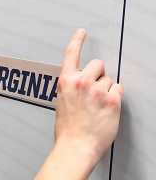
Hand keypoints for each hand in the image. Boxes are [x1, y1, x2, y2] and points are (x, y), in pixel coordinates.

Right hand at [53, 29, 121, 160]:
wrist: (77, 146)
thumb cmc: (68, 129)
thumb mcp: (60, 102)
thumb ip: (70, 88)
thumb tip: (79, 83)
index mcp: (66, 82)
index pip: (71, 55)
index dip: (76, 41)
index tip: (81, 33)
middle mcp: (81, 83)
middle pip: (98, 65)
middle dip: (99, 74)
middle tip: (95, 89)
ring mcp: (98, 91)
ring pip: (110, 80)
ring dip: (107, 90)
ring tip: (98, 105)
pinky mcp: (112, 100)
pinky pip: (119, 90)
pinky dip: (115, 98)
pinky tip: (107, 108)